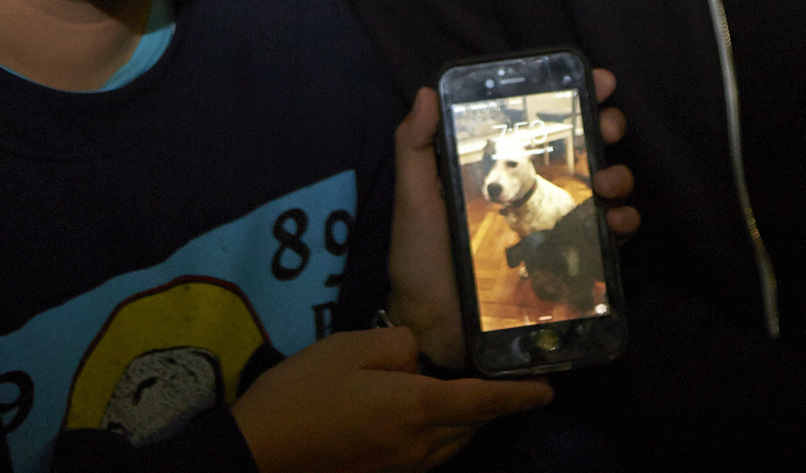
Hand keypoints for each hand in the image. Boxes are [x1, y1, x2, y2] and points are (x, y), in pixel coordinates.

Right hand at [231, 325, 549, 471]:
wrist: (257, 455)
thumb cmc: (302, 393)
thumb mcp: (348, 348)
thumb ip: (397, 344)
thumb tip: (419, 355)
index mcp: (415, 407)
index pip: (482, 401)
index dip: (517, 396)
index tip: (548, 391)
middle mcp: (418, 445)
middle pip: (470, 427)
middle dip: (492, 408)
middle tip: (508, 387)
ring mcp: (399, 467)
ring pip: (450, 445)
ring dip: (465, 424)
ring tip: (467, 400)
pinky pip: (427, 457)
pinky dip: (439, 438)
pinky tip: (423, 421)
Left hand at [387, 69, 639, 368]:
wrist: (435, 326)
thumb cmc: (421, 258)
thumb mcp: (414, 197)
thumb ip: (415, 146)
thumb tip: (427, 91)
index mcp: (503, 169)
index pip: (544, 124)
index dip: (577, 98)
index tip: (598, 81)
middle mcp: (535, 191)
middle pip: (586, 147)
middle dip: (608, 128)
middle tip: (609, 127)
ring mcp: (556, 226)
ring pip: (606, 188)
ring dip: (619, 176)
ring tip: (606, 185)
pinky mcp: (569, 262)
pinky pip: (607, 239)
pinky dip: (623, 224)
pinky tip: (616, 223)